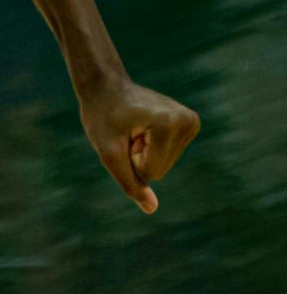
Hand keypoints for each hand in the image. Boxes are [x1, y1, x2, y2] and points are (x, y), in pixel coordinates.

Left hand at [77, 74, 200, 212]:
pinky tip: (143, 126)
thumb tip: (151, 209)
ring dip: (144, 152)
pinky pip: (169, 155)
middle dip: (138, 156)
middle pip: (162, 169)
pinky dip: (151, 147)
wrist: (104, 85)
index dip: (130, 158)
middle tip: (127, 130)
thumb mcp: (108, 151)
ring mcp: (192, 121)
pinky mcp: (190, 124)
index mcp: (171, 124)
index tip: (123, 133)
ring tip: (134, 128)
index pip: (153, 173)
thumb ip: (129, 182)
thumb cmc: (101, 115)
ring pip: (165, 165)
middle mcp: (188, 121)